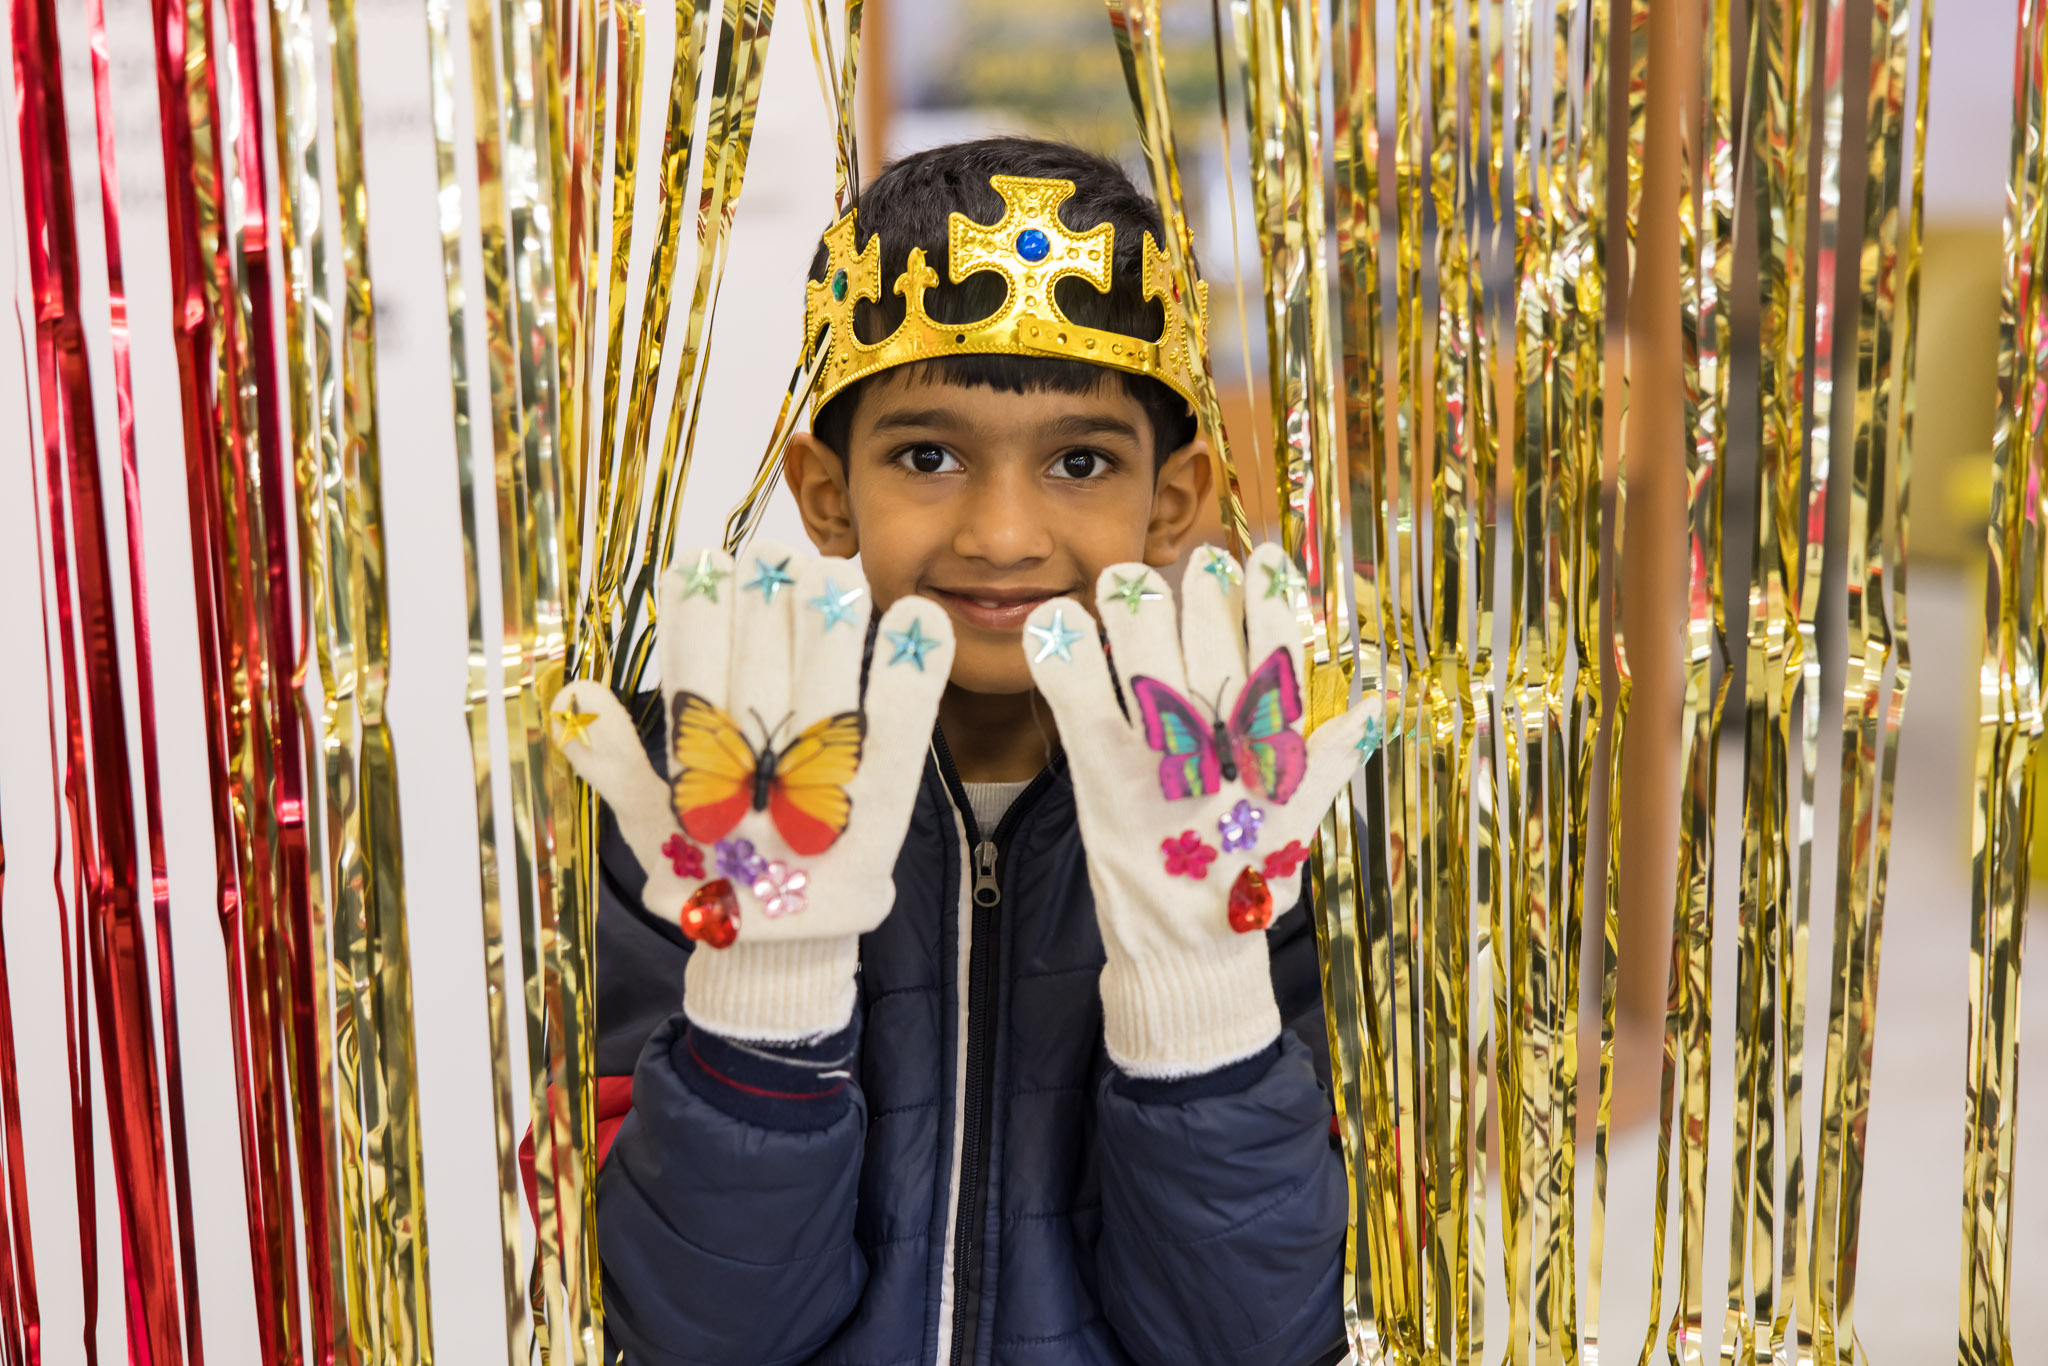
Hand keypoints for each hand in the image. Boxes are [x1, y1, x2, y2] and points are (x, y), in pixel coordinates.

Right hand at [550, 541, 953, 1036]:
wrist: (779, 955)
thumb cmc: (708, 873)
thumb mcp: (650, 827)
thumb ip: (613, 761)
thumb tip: (570, 694)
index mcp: (698, 782)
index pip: (693, 681)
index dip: (697, 616)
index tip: (702, 560)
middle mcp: (760, 784)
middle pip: (764, 673)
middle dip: (765, 604)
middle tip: (772, 552)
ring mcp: (825, 794)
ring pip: (826, 691)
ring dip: (832, 624)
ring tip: (834, 568)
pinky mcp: (885, 804)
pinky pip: (903, 731)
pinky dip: (915, 673)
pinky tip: (923, 617)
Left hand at [1021, 543, 1371, 1075]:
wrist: (1185, 957)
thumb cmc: (1244, 886)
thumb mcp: (1298, 825)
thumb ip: (1329, 760)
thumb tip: (1378, 704)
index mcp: (1269, 755)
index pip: (1277, 658)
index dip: (1271, 601)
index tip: (1265, 556)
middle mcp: (1217, 749)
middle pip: (1211, 646)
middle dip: (1204, 593)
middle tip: (1198, 559)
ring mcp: (1158, 760)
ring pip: (1151, 660)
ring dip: (1137, 610)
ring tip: (1126, 576)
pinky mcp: (1101, 777)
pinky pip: (1080, 702)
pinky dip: (1064, 658)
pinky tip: (1055, 619)